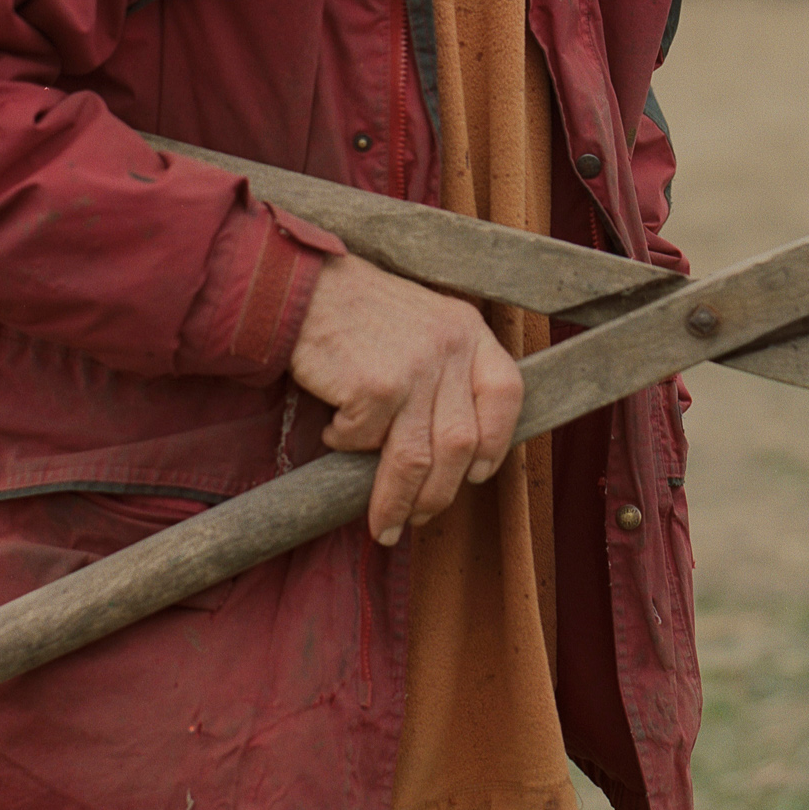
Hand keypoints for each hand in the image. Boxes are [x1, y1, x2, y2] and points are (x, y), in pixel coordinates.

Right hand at [289, 253, 523, 545]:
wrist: (302, 286)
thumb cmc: (359, 314)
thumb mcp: (423, 326)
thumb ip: (447, 374)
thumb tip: (455, 455)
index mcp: (468, 330)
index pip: (506, 395)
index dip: (497, 443)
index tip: (477, 474)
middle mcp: (449, 347)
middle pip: (461, 444)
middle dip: (439, 494)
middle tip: (418, 517)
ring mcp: (414, 367)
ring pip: (416, 459)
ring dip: (397, 501)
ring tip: (383, 522)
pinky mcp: (376, 386)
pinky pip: (364, 442)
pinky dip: (346, 446)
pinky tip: (335, 431)